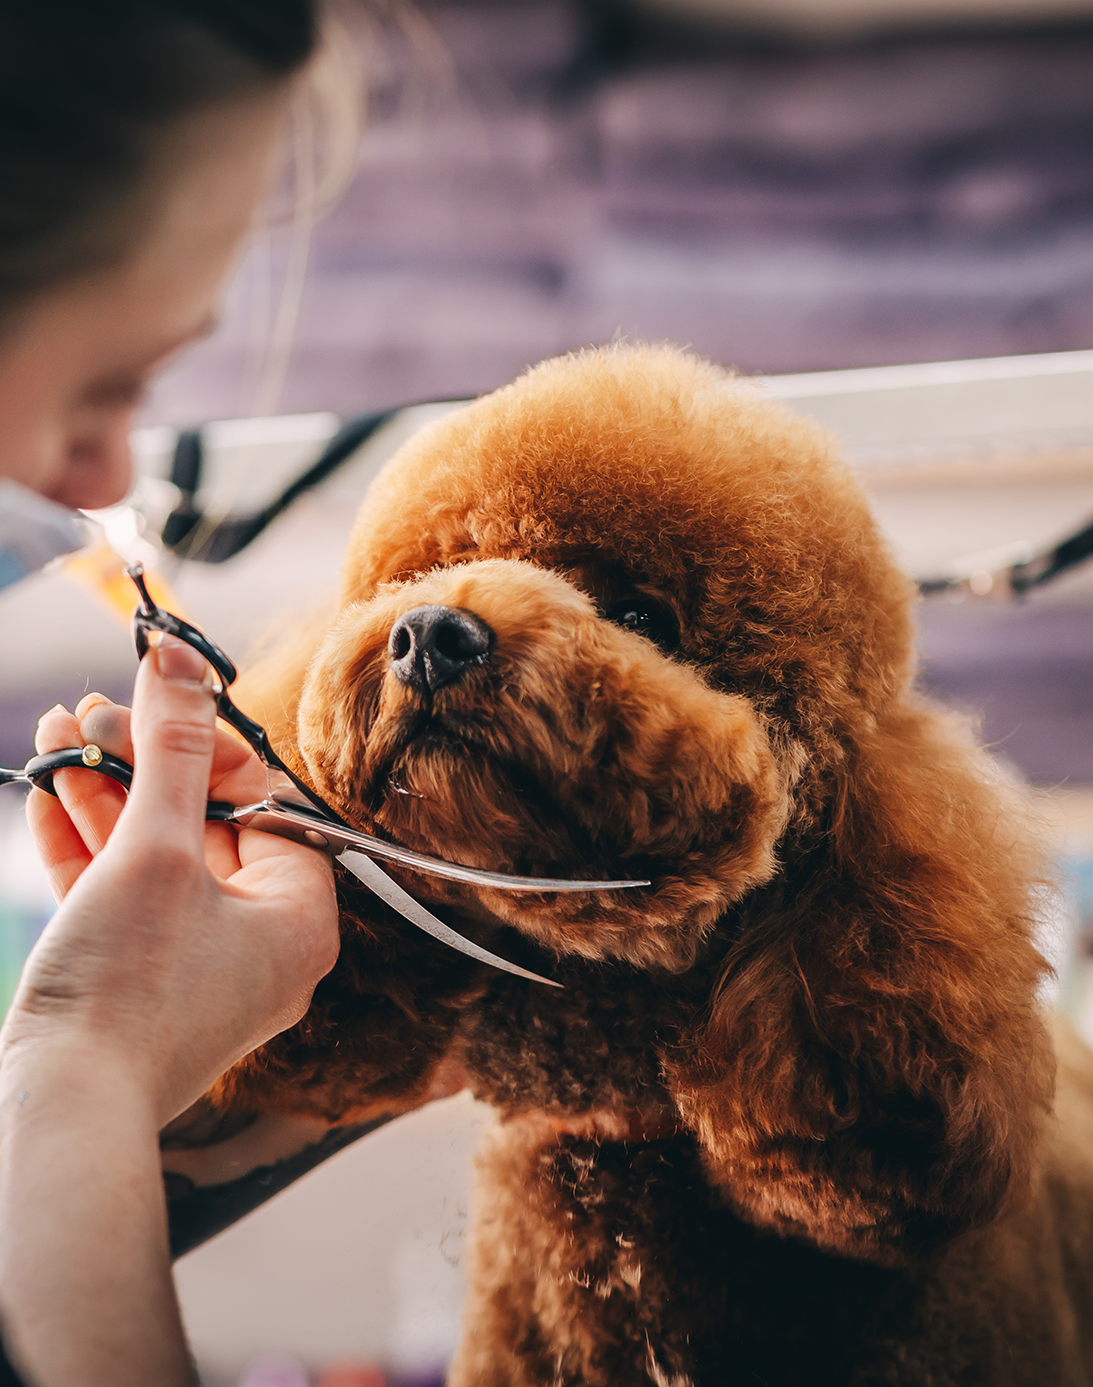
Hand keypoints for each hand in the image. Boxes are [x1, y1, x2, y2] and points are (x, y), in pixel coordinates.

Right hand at [2, 636, 339, 1126]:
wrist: (61, 1115)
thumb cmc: (127, 991)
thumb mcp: (154, 850)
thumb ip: (170, 749)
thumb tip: (180, 660)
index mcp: (298, 917)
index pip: (264, 803)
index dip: (207, 745)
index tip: (156, 698)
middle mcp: (261, 944)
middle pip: (203, 825)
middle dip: (140, 763)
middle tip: (94, 713)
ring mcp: (200, 967)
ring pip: (155, 858)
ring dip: (105, 794)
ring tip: (58, 736)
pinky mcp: (143, 983)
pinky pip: (124, 898)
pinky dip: (88, 847)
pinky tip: (48, 792)